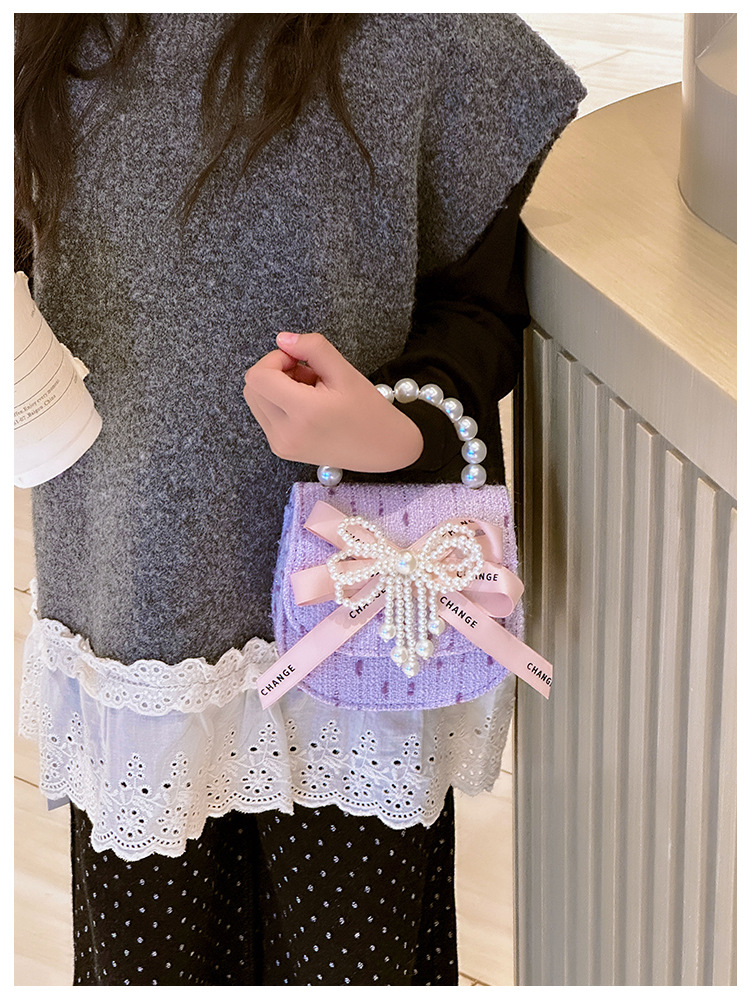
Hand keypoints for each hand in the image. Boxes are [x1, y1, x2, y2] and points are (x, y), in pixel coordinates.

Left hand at [243, 332, 423, 472]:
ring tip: (309, 391)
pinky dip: (280, 404)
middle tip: (306, 374)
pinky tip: (306, 405)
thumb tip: (282, 339)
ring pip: (256, 401)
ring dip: (275, 388)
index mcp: (304, 413)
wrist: (382, 449)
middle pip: (252, 387)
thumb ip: (312, 348)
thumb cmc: (368, 410)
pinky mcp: (281, 449)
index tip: (299, 361)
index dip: (275, 359)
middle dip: (274, 372)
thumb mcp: (345, 371)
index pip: (258, 377)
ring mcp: (281, 445)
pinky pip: (265, 416)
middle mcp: (286, 433)